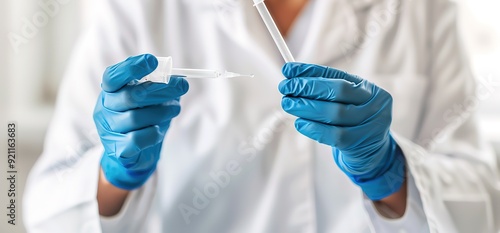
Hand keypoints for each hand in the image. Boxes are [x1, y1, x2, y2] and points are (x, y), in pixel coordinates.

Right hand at [94, 54, 188, 189]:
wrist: (135, 153)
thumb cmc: (144, 119)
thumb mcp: (150, 98)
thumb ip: (159, 86)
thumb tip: (179, 80)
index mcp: (110, 91)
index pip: (113, 76)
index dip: (132, 68)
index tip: (153, 61)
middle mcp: (104, 108)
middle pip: (132, 95)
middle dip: (162, 90)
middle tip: (182, 87)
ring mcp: (108, 129)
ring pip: (136, 117)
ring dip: (162, 112)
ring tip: (174, 109)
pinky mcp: (117, 149)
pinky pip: (137, 139)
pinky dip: (153, 133)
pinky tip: (158, 130)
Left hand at [279, 62, 404, 199]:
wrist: (371, 153)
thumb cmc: (353, 123)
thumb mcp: (347, 103)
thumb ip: (326, 90)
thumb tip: (292, 76)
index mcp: (370, 90)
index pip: (338, 75)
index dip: (311, 72)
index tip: (289, 70)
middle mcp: (374, 105)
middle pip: (338, 91)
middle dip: (308, 87)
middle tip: (286, 86)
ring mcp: (369, 125)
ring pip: (334, 113)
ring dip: (307, 107)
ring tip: (288, 104)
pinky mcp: (358, 144)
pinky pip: (333, 135)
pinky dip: (313, 128)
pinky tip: (300, 123)